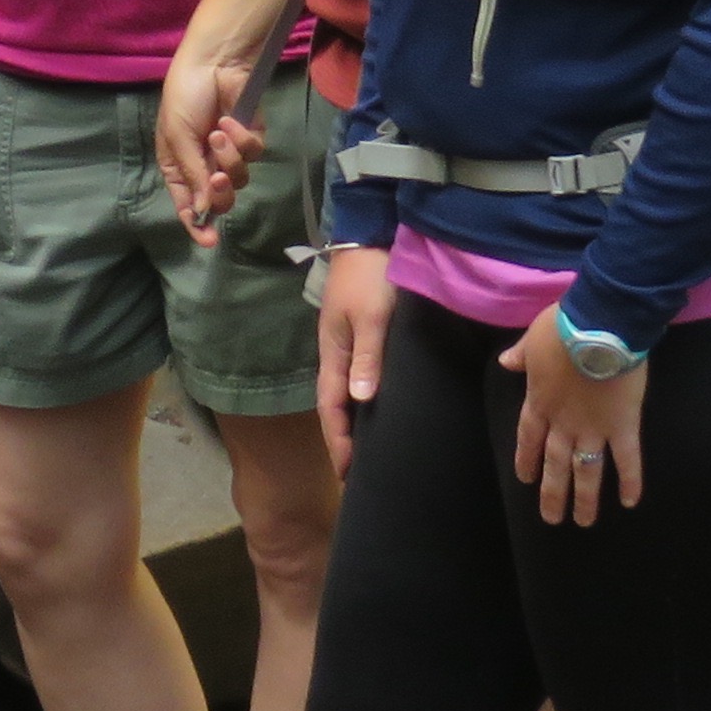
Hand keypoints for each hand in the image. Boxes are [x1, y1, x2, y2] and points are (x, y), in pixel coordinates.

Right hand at [156, 44, 263, 236]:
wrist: (213, 61)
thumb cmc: (184, 97)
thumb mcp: (177, 137)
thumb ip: (192, 176)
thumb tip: (203, 212)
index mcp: (178, 166)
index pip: (189, 205)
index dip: (197, 225)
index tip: (209, 242)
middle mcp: (204, 164)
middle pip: (219, 198)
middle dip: (220, 192)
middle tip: (218, 178)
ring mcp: (230, 152)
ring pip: (239, 177)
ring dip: (229, 157)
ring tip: (219, 132)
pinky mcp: (251, 137)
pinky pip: (253, 153)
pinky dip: (242, 139)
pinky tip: (231, 120)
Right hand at [314, 245, 393, 471]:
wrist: (372, 235)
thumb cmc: (371, 277)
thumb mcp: (370, 317)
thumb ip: (366, 357)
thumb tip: (360, 400)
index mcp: (333, 353)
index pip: (331, 408)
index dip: (338, 441)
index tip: (348, 474)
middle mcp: (337, 353)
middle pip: (335, 406)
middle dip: (343, 440)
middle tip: (357, 474)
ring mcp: (348, 344)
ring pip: (347, 393)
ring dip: (353, 423)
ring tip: (368, 451)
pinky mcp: (363, 335)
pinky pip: (359, 378)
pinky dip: (364, 401)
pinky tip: (378, 409)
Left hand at [500, 301, 647, 522]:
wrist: (600, 326)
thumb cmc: (564, 328)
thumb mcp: (534, 338)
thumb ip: (521, 355)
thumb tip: (506, 363)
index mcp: (539, 401)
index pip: (528, 437)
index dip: (527, 459)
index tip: (526, 480)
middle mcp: (563, 423)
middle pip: (555, 464)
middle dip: (553, 493)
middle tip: (552, 519)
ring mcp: (594, 428)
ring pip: (587, 470)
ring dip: (585, 498)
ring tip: (584, 522)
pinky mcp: (623, 426)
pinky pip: (628, 459)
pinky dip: (630, 481)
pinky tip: (630, 502)